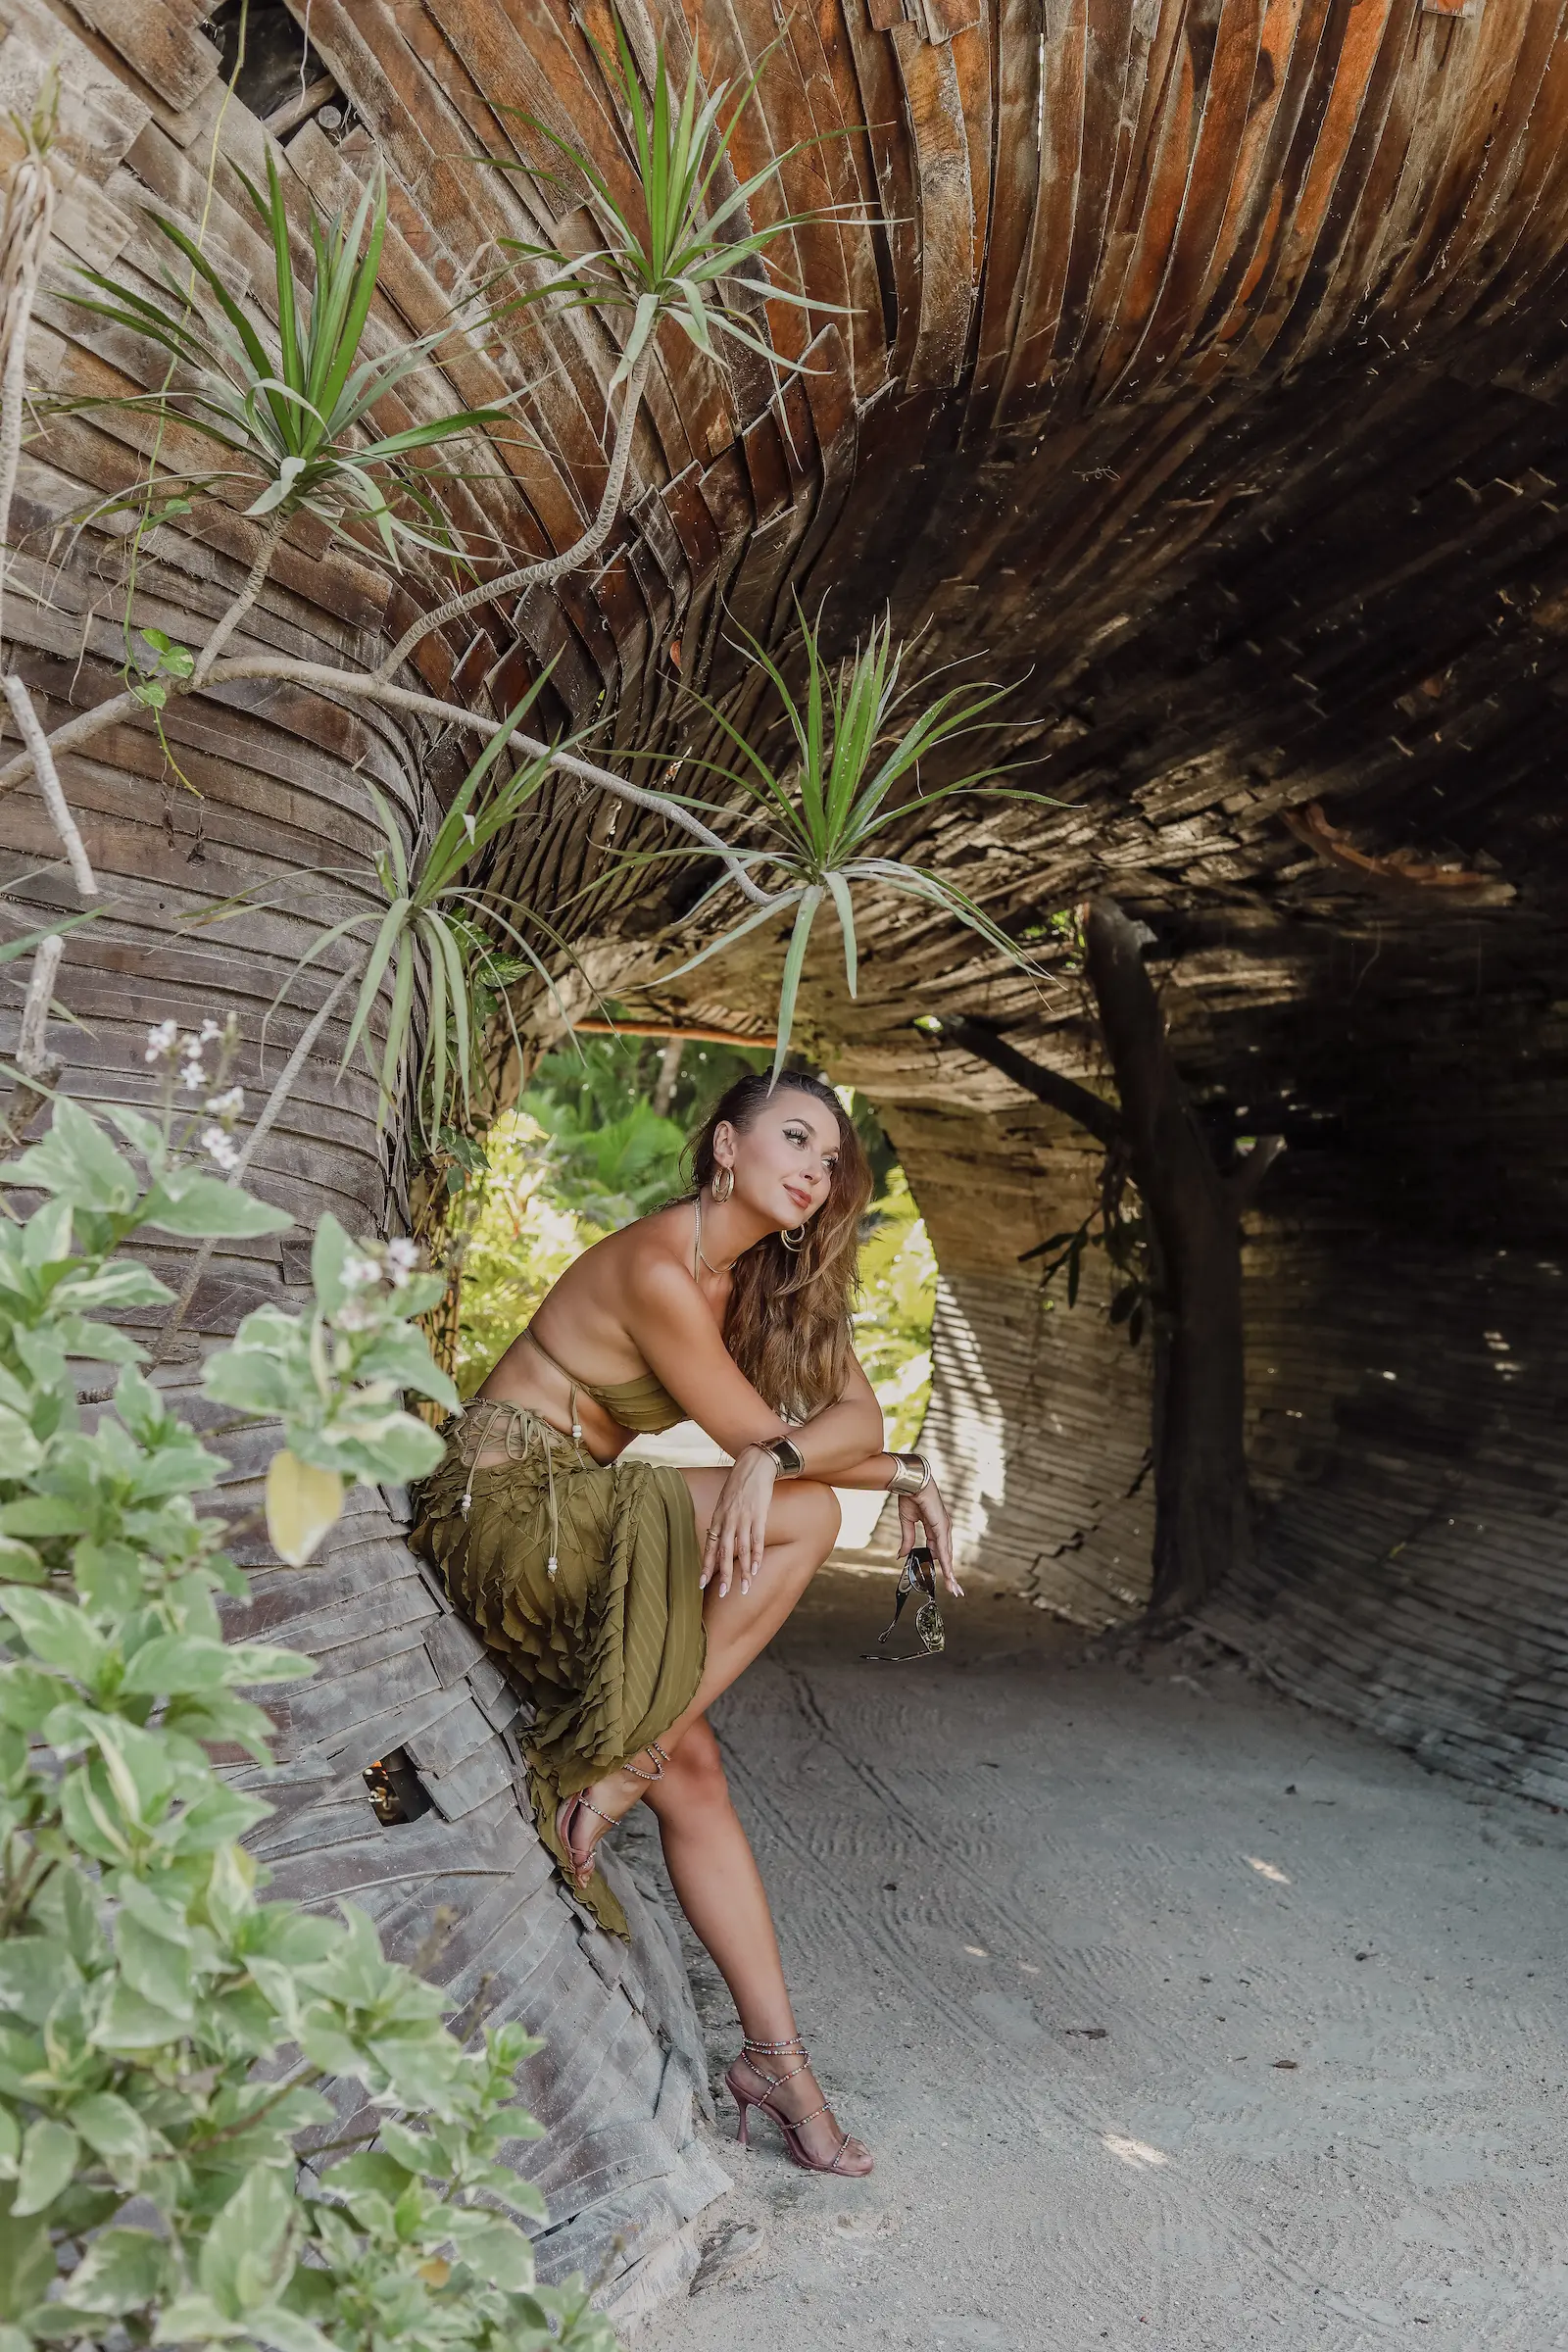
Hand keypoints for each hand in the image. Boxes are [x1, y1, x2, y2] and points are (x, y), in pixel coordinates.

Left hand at [701, 1444, 777, 1597]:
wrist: (755, 1465)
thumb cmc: (740, 1484)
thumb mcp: (724, 1501)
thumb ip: (721, 1520)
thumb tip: (717, 1537)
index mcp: (718, 1517)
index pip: (710, 1546)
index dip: (706, 1565)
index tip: (701, 1583)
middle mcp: (728, 1519)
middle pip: (724, 1551)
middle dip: (722, 1574)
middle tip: (722, 1593)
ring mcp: (744, 1518)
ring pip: (742, 1550)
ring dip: (743, 1571)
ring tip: (744, 1589)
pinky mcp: (759, 1515)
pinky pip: (757, 1539)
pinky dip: (757, 1555)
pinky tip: (756, 1569)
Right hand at [898, 1474, 961, 1597]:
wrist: (911, 1481)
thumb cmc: (910, 1496)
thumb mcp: (907, 1522)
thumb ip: (907, 1540)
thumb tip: (901, 1556)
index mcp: (935, 1528)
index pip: (939, 1552)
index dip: (942, 1566)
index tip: (945, 1579)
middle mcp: (943, 1529)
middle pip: (947, 1557)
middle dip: (950, 1574)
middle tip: (955, 1590)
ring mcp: (944, 1528)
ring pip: (947, 1555)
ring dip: (950, 1573)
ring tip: (953, 1588)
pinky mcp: (941, 1526)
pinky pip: (943, 1548)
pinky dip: (946, 1562)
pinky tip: (948, 1573)